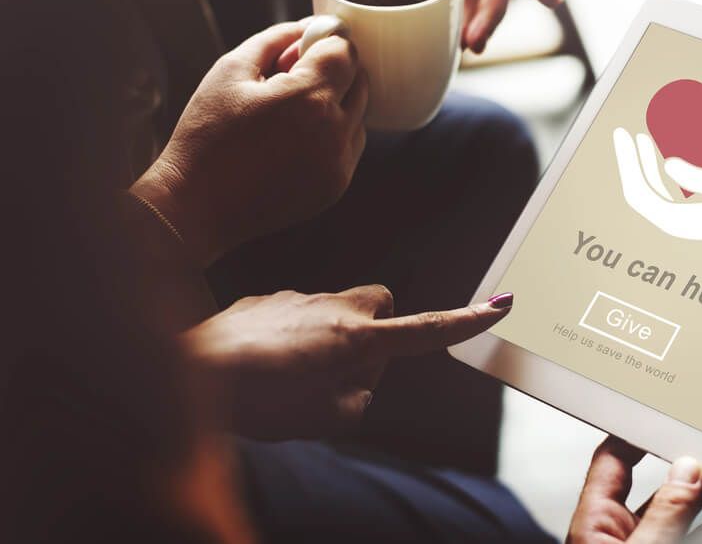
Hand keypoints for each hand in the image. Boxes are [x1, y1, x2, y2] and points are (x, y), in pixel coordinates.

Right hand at [131, 21, 366, 266]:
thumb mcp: (231, 70)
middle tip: (293, 77)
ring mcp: (338, 163)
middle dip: (334, 71)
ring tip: (289, 112)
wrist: (196, 204)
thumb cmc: (206, 136)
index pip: (345, 52)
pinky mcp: (336, 186)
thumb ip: (276, 39)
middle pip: (360, 82)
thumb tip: (307, 27)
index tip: (304, 48)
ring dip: (337, 103)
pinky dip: (334, 134)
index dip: (326, 42)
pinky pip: (350, 146)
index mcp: (309, 98)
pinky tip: (295, 138)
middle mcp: (334, 132)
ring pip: (359, 115)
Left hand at [184, 286, 513, 439]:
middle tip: (349, 369)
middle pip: (381, 302)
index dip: (465, 322)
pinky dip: (294, 336)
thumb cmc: (258, 400)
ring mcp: (298, 297)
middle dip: (379, 329)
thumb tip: (358, 378)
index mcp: (357, 338)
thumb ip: (359, 395)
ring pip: (337, 310)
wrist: (188, 372)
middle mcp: (334, 307)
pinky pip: (298, 313)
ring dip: (331, 338)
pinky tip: (264, 363)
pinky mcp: (266, 298)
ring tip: (291, 376)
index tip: (499, 305)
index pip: (426, 329)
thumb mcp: (326, 419)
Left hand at [568, 427, 701, 543]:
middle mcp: (623, 536)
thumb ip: (667, 515)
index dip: (636, 432)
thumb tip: (686, 468)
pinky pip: (697, 531)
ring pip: (684, 509)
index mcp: (596, 526)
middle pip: (657, 481)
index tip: (665, 408)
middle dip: (689, 455)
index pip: (612, 461)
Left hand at [613, 129, 701, 264]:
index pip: (637, 192)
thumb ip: (697, 176)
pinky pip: (662, 194)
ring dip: (642, 164)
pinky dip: (656, 173)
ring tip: (639, 137)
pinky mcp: (689, 217)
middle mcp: (673, 225)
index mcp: (677, 221)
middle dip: (629, 161)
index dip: (626, 162)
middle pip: (638, 191)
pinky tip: (659, 155)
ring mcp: (680, 222)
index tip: (622, 134)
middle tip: (621, 131)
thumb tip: (668, 163)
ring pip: (649, 191)